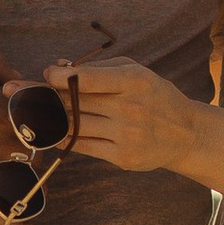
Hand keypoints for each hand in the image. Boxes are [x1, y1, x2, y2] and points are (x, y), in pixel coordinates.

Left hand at [58, 57, 209, 178]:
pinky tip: (61, 132)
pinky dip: (66, 139)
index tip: (49, 75)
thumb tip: (59, 68)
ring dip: (57, 118)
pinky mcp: (123, 157)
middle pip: (76, 102)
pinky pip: (83, 146)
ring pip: (75, 125)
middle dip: (52, 96)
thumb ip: (99, 68)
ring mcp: (127, 135)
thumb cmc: (154, 97)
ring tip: (48, 112)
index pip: (86, 79)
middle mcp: (131, 108)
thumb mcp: (136, 72)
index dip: (59, 77)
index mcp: (134, 81)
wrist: (186, 134)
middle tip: (37, 93)